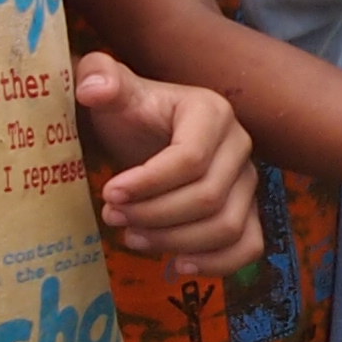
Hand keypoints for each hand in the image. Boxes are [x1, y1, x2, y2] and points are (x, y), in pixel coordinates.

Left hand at [73, 54, 262, 274]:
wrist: (146, 133)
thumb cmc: (129, 114)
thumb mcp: (112, 93)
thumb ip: (99, 76)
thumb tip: (92, 87)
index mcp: (212, 112)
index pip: (190, 158)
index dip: (149, 183)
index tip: (109, 193)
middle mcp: (240, 146)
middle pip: (208, 198)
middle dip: (155, 215)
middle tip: (113, 217)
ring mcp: (248, 182)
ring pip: (227, 226)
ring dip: (176, 241)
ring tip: (132, 236)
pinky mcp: (247, 211)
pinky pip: (249, 245)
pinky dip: (217, 263)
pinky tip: (176, 265)